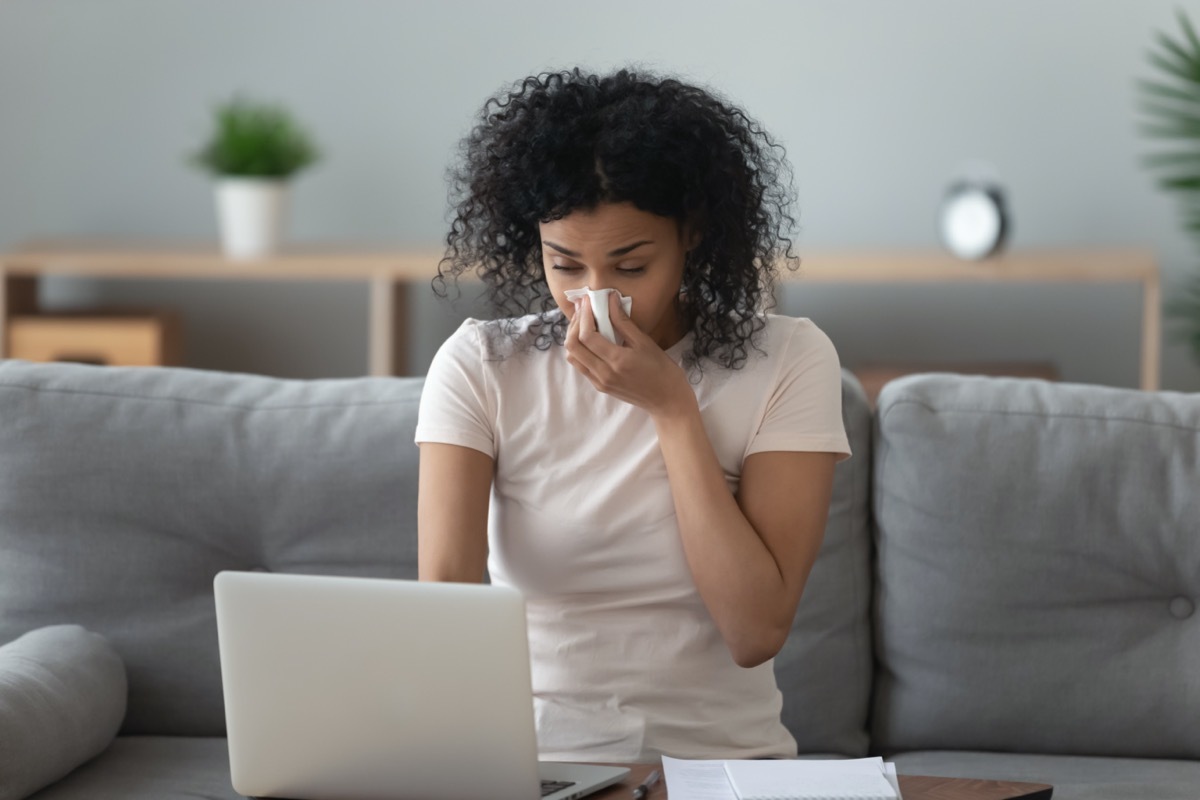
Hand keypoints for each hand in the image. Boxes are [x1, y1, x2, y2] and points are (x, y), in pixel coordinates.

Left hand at [564, 291, 696, 419]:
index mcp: (617, 361)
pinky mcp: (600, 386)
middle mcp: (603, 374)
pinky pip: (581, 365)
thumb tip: (610, 300)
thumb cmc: (662, 370)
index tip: (588, 300)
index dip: (584, 316)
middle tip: (583, 308)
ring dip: (573, 337)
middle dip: (575, 323)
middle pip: (573, 346)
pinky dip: (580, 349)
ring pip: (573, 357)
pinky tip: (590, 338)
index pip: (587, 336)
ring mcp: (599, 382)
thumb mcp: (645, 342)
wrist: (667, 400)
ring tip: (584, 321)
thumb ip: (624, 322)